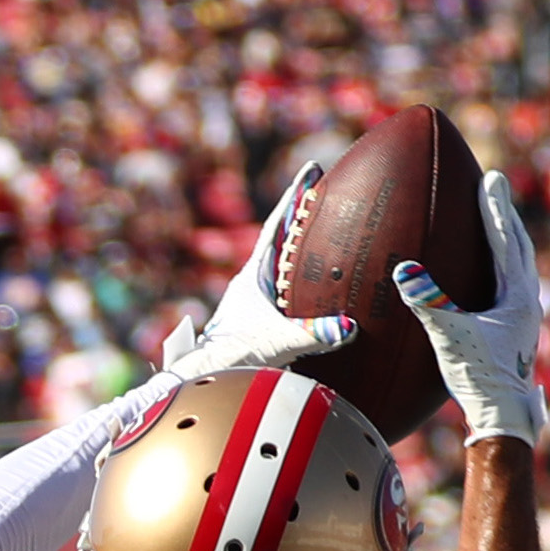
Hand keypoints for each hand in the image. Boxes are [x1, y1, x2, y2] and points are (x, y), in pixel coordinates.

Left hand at [163, 161, 358, 379]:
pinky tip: (318, 290)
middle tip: (325, 191)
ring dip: (301, 248)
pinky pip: (284, 291)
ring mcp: (251, 303)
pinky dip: (301, 281)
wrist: (200, 381)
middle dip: (303, 216)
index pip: (277, 226)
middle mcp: (251, 284)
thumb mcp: (275, 343)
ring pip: (280, 264)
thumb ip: (312, 335)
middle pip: (280, 239)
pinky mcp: (254, 322)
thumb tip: (349, 327)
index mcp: (253, 276)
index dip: (295, 196)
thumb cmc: (230, 358)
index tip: (312, 169)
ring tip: (326, 233)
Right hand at [392, 171, 545, 445]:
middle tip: (494, 186)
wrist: (502, 415)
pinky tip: (487, 272)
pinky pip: (511, 284)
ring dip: (507, 238)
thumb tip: (404, 271)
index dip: (494, 208)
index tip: (489, 178)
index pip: (505, 241)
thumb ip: (428, 302)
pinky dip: (501, 265)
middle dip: (504, 215)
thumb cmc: (479, 377)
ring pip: (519, 264)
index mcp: (518, 295)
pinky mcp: (517, 330)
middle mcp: (528, 300)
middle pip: (519, 245)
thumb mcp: (449, 337)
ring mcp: (525, 315)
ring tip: (495, 220)